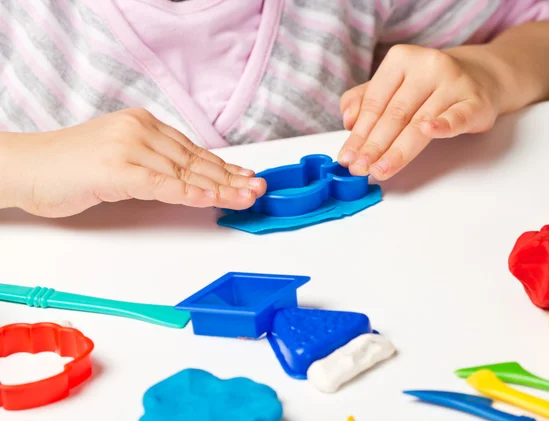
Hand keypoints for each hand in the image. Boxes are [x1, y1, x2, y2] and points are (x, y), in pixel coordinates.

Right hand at [2, 108, 265, 216]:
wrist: (27, 167)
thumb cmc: (70, 167)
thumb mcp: (121, 159)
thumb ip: (154, 166)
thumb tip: (189, 180)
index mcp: (144, 125)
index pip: (194, 151)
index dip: (224, 168)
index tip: (247, 178)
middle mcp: (140, 130)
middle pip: (195, 161)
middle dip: (230, 178)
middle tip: (257, 189)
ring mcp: (129, 147)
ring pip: (184, 172)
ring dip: (219, 188)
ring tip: (246, 197)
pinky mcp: (116, 169)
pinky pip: (160, 183)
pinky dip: (188, 193)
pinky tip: (210, 199)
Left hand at [338, 44, 503, 179]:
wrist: (480, 77)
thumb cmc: (427, 86)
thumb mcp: (393, 86)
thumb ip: (365, 100)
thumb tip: (348, 121)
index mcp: (401, 59)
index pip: (374, 102)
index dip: (359, 133)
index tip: (347, 158)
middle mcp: (428, 66)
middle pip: (394, 115)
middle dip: (374, 146)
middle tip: (360, 169)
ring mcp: (454, 82)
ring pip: (419, 123)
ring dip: (398, 151)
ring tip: (381, 169)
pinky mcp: (476, 101)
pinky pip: (458, 115)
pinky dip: (443, 124)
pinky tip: (429, 132)